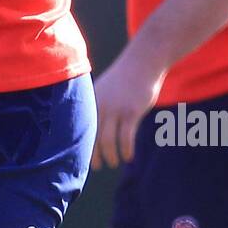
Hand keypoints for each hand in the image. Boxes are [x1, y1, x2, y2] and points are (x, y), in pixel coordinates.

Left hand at [91, 39, 167, 169]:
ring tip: (115, 162)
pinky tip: (129, 156)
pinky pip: (126, 137)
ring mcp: (116, 108)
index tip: (84, 157)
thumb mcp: (106, 89)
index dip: (83, 145)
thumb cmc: (126, 78)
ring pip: (109, 140)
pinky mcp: (132, 111)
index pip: (84, 128)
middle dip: (95, 155)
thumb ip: (100, 105)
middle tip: (99, 166)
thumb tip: (97, 125)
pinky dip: (126, 149)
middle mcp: (101, 105)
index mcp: (93, 100)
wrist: (143, 61)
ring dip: (111, 155)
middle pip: (93, 137)